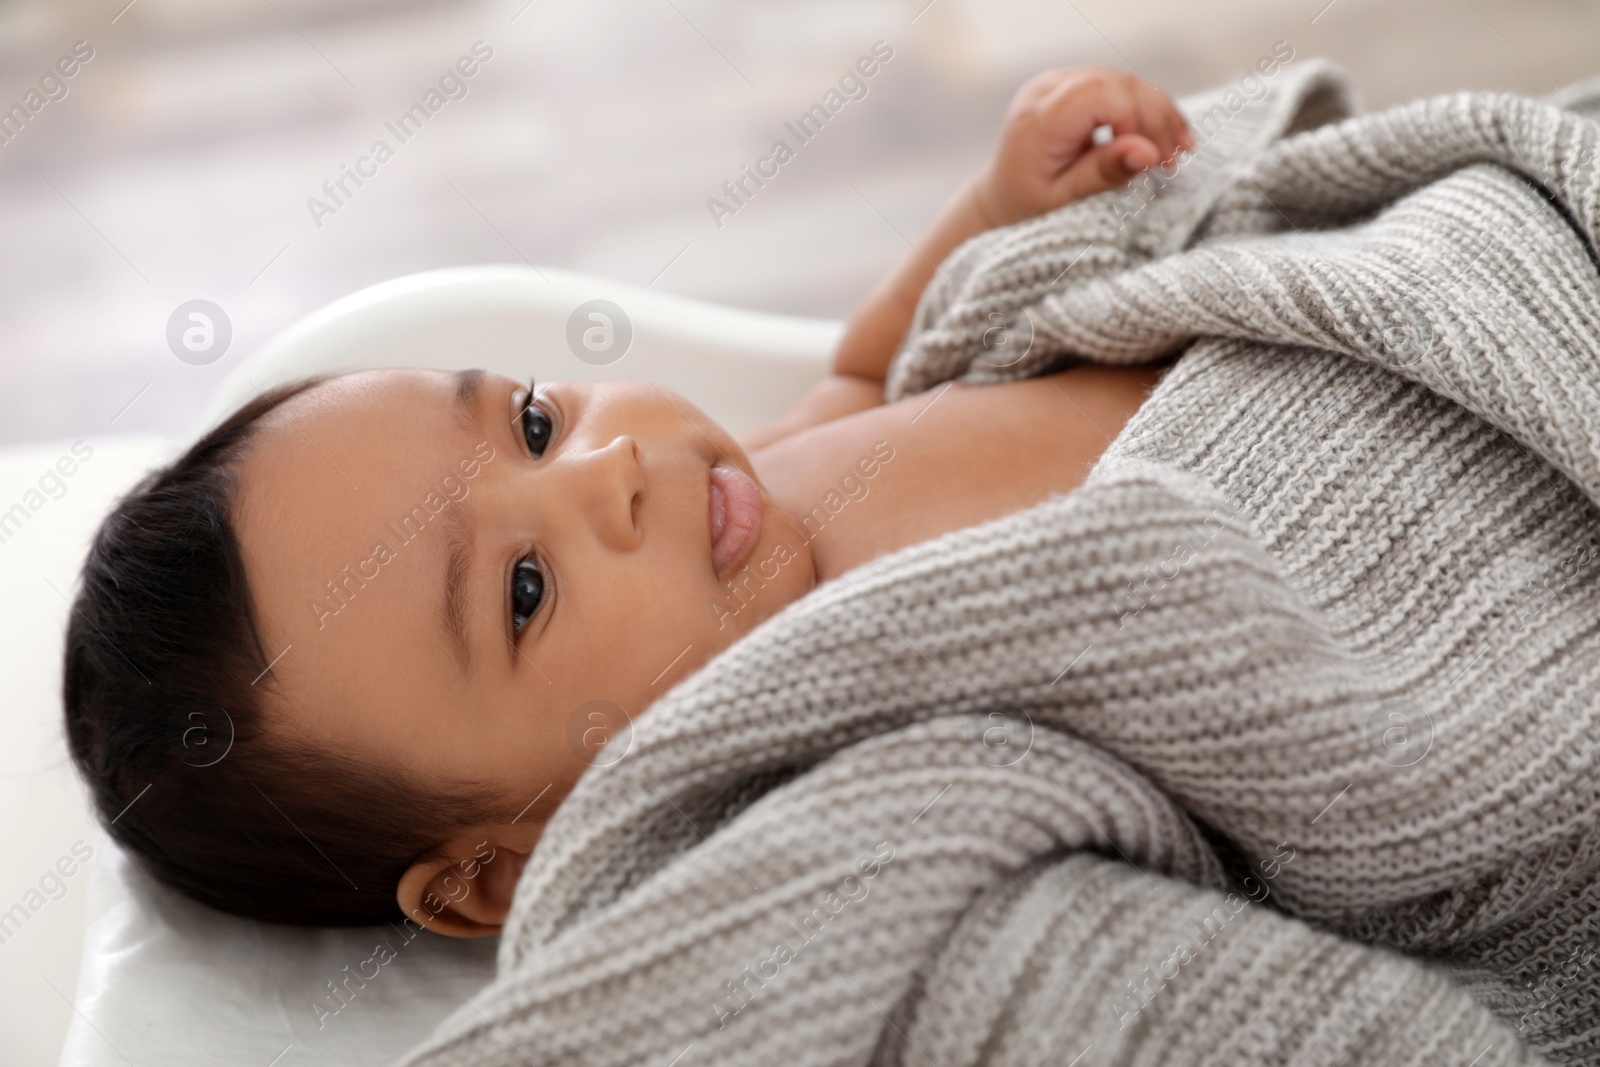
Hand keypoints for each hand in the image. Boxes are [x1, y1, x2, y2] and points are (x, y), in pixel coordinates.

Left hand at [971, 67, 1195, 228]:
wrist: (1000, 199)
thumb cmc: (1024, 207)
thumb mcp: (1061, 201)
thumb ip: (1102, 174)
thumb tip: (1148, 152)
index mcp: (1038, 118)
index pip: (1099, 95)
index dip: (1137, 120)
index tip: (1158, 159)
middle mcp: (1047, 90)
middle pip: (1118, 83)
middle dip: (1155, 118)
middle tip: (1176, 159)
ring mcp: (1060, 85)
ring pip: (1125, 82)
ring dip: (1158, 113)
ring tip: (1180, 150)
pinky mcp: (1074, 89)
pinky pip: (1119, 88)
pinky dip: (1147, 111)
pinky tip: (1165, 138)